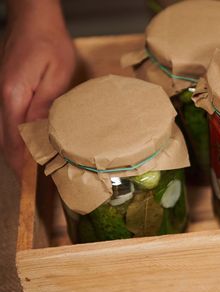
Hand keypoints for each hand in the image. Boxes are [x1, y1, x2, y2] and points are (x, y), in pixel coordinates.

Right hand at [0, 0, 75, 177]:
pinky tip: (30, 145)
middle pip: (5, 140)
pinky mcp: (6, 93)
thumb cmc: (49, 44)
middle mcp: (1, 98)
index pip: (13, 139)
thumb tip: (40, 134)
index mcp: (13, 95)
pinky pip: (9, 121)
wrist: (34, 21)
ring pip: (5, 132)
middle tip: (32, 184)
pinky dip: (17, 137)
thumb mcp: (56, 75)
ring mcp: (1, 95)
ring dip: (17, 151)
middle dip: (17, 162)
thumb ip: (46, 105)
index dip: (20, 162)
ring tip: (33, 170)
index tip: (27, 182)